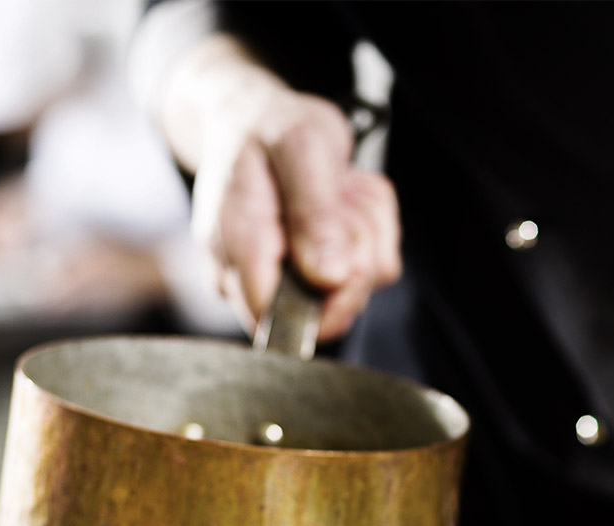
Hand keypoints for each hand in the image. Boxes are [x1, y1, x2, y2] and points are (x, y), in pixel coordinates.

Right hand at [157, 37, 399, 339]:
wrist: (259, 115)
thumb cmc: (271, 127)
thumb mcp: (299, 150)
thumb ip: (313, 214)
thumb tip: (328, 277)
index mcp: (238, 249)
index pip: (279, 322)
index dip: (326, 304)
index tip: (348, 259)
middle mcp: (256, 273)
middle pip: (331, 310)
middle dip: (358, 247)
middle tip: (340, 195)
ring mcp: (291, 274)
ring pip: (362, 282)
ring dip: (368, 228)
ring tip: (338, 188)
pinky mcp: (321, 268)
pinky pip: (374, 264)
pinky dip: (376, 225)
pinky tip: (346, 196)